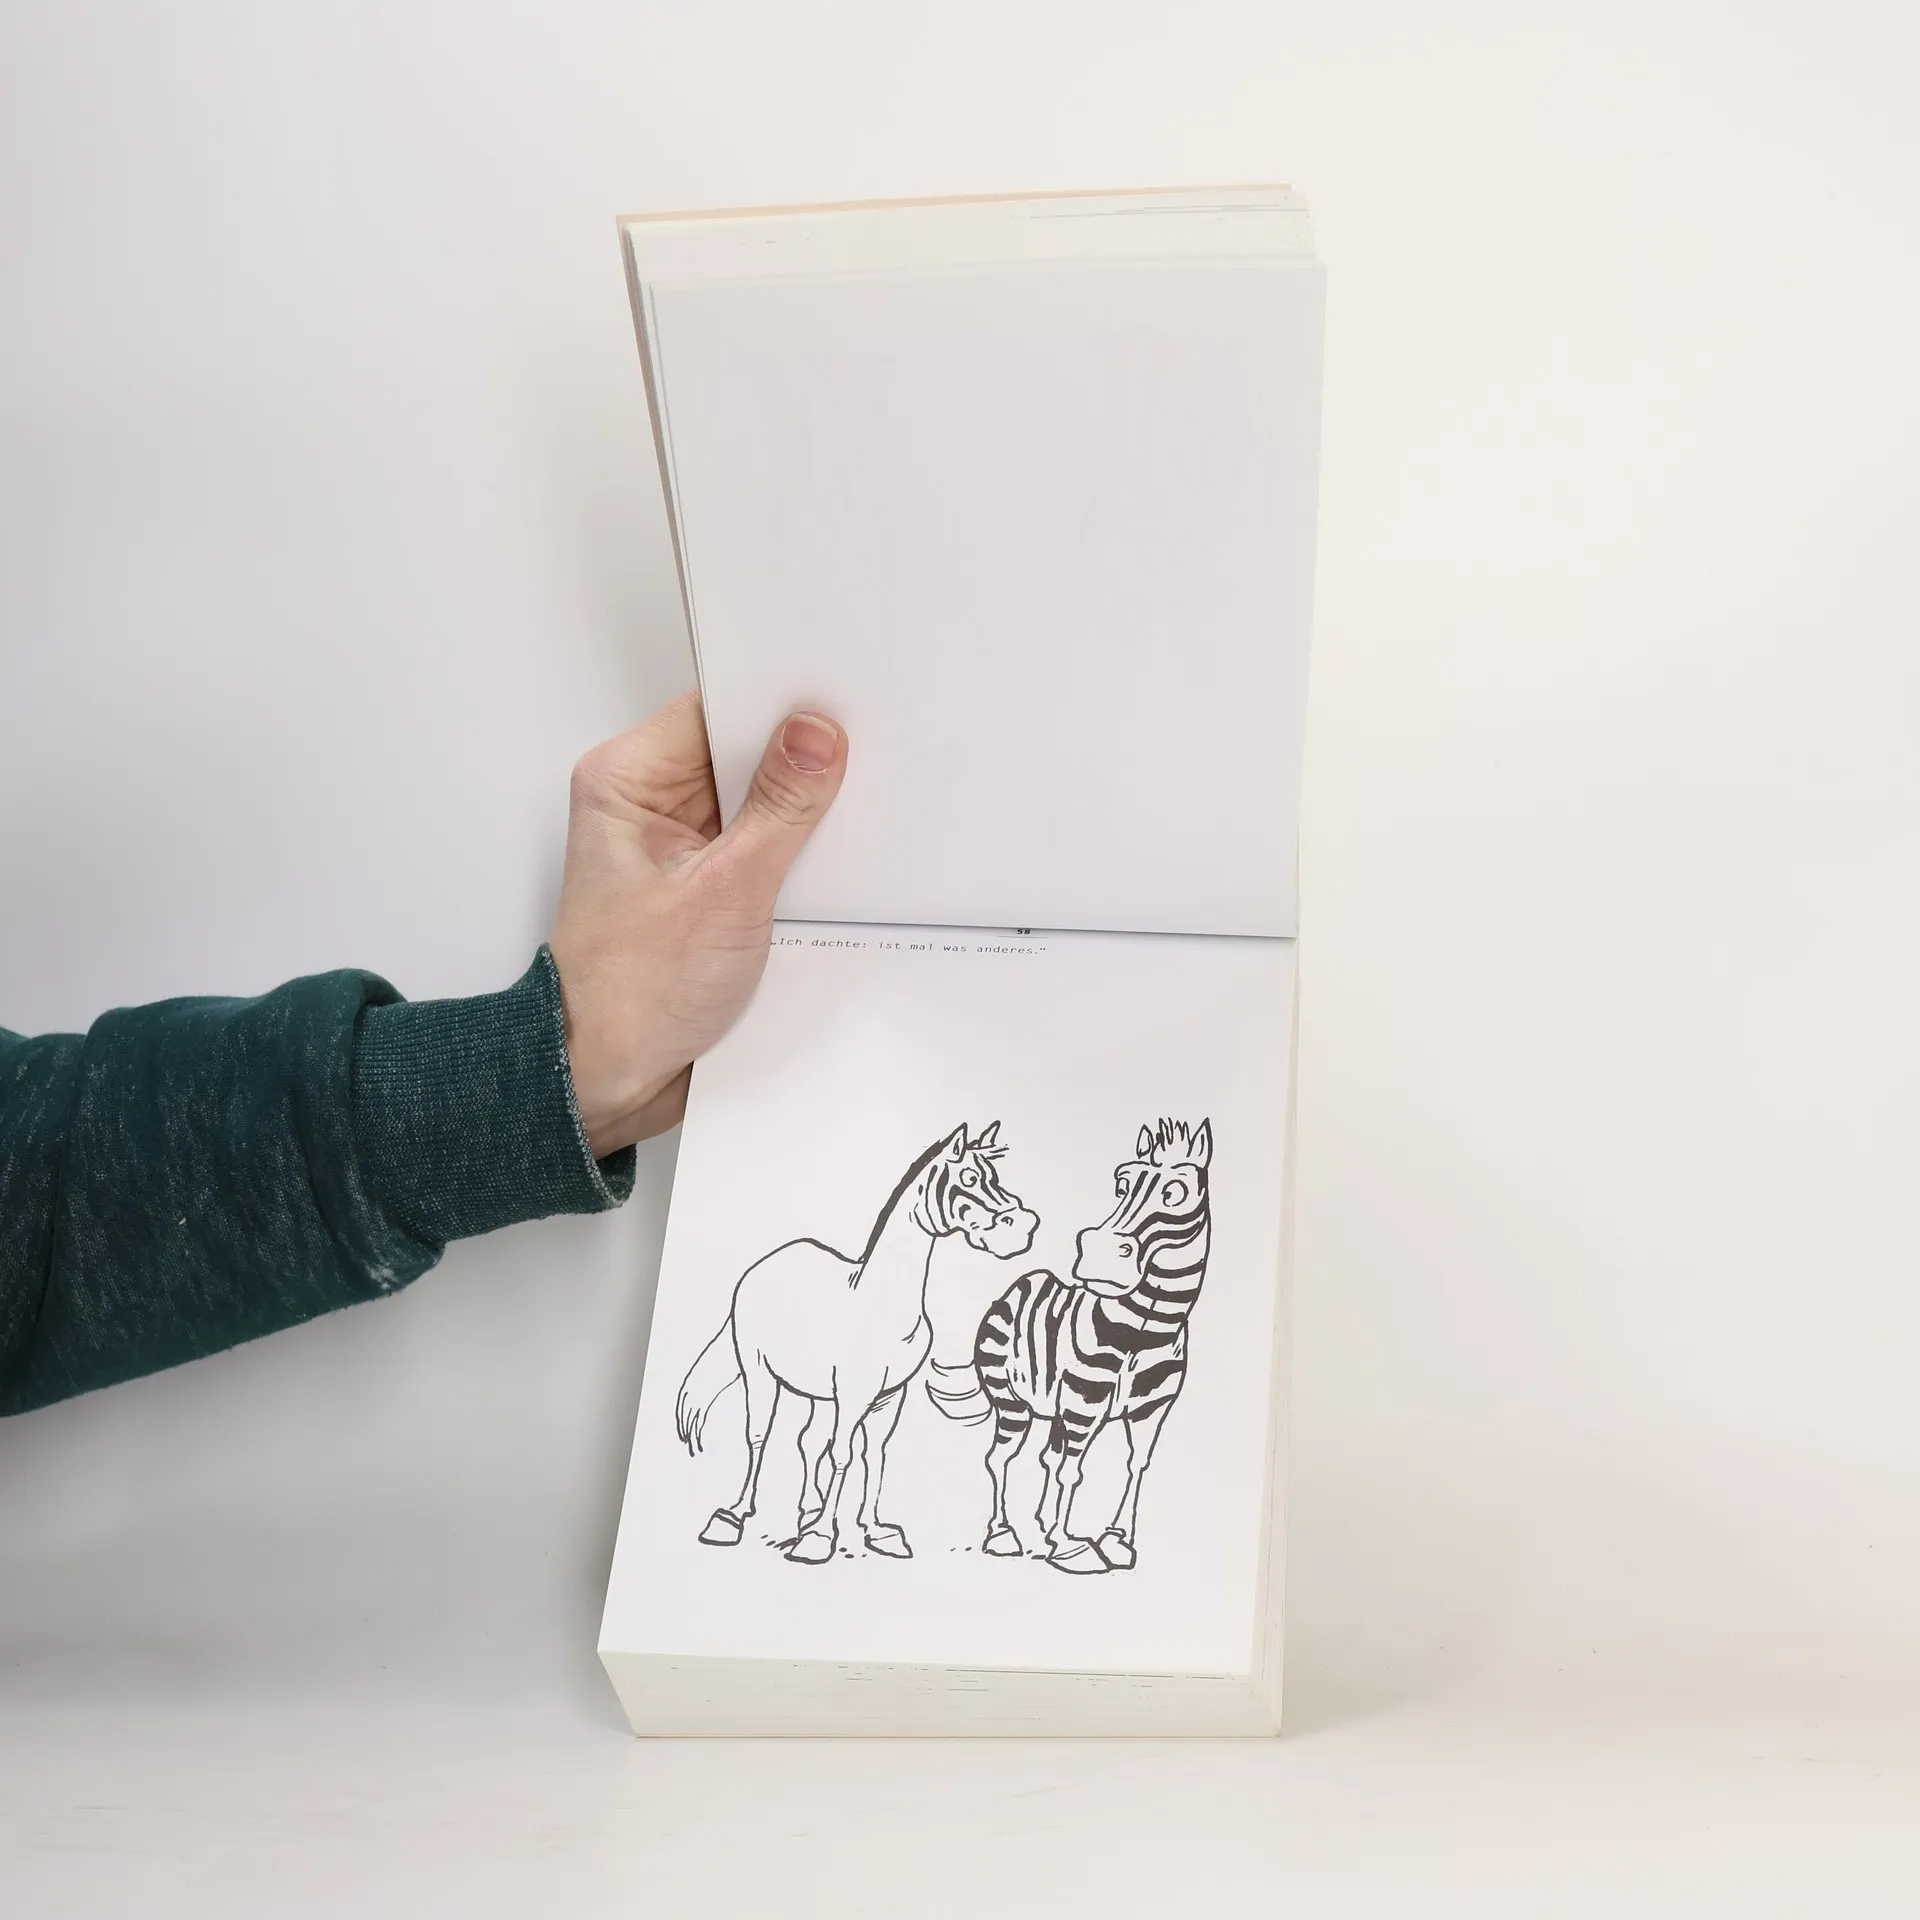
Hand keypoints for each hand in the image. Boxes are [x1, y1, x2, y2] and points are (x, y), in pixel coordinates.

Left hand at [548, 691, 846, 1155]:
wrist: (607, 1081)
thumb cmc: (631, 997)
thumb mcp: (726, 892)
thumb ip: (781, 808)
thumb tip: (816, 734)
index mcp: (627, 782)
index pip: (716, 707)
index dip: (778, 703)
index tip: (838, 708)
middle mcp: (647, 805)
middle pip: (740, 753)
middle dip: (797, 766)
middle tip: (854, 771)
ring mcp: (677, 848)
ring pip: (757, 804)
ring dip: (798, 821)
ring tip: (840, 833)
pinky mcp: (702, 888)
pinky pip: (760, 851)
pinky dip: (792, 861)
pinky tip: (825, 874)